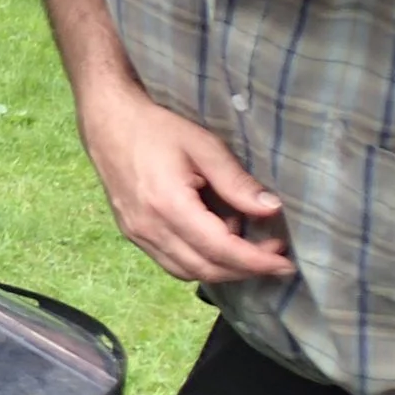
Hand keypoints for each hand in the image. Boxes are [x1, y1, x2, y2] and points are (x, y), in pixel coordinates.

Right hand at [77, 86, 293, 283]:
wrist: (108, 122)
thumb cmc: (156, 128)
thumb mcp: (203, 146)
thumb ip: (236, 182)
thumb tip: (272, 209)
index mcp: (169, 206)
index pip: (220, 249)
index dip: (256, 261)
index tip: (286, 263)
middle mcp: (149, 228)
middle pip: (205, 268)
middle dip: (245, 269)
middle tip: (275, 258)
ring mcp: (137, 234)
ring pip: (187, 271)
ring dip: (222, 270)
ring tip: (248, 251)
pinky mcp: (132, 233)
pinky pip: (170, 263)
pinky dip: (199, 263)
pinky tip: (215, 245)